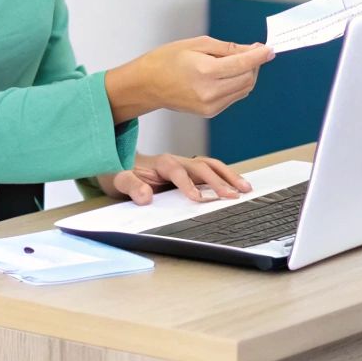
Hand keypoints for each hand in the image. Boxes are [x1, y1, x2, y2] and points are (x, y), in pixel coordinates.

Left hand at [104, 153, 254, 204]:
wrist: (120, 166)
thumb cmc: (120, 174)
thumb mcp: (117, 180)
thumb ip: (130, 186)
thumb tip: (145, 196)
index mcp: (160, 163)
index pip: (177, 172)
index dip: (187, 184)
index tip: (197, 199)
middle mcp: (176, 161)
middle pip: (201, 167)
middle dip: (218, 180)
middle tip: (232, 195)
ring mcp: (185, 165)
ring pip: (211, 166)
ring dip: (228, 176)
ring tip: (245, 188)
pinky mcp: (190, 172)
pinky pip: (211, 171)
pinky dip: (226, 177)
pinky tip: (238, 186)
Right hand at [107, 37, 273, 119]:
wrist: (147, 85)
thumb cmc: (167, 59)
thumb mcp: (197, 44)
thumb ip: (228, 48)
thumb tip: (253, 50)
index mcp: (206, 72)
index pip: (244, 64)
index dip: (260, 55)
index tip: (270, 49)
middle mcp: (210, 92)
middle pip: (248, 78)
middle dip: (255, 64)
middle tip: (251, 51)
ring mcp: (211, 105)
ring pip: (244, 89)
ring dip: (248, 74)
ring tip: (235, 61)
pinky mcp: (210, 112)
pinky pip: (234, 97)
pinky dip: (237, 84)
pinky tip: (225, 75)